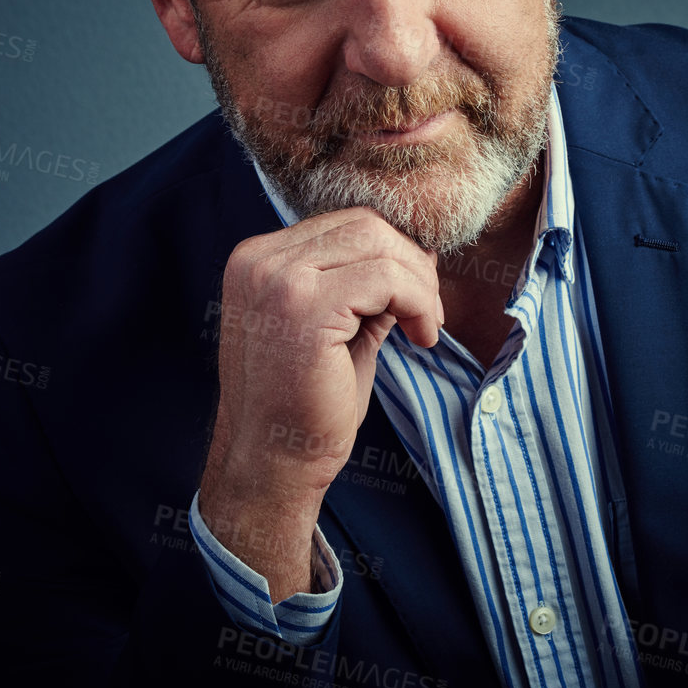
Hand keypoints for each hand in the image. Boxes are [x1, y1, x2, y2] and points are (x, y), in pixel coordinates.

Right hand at [197, 207, 441, 600]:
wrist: (272, 465)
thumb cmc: (305, 407)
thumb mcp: (338, 331)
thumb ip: (366, 288)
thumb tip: (418, 253)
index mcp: (257, 260)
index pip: (344, 223)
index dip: (394, 251)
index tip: (419, 292)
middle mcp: (258, 260)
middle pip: (364, 224)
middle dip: (411, 263)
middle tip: (430, 312)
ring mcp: (276, 280)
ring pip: (378, 244)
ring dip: (418, 284)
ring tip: (426, 326)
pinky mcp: (302, 307)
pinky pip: (385, 278)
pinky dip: (417, 302)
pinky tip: (421, 338)